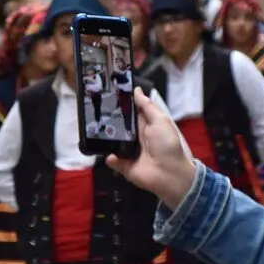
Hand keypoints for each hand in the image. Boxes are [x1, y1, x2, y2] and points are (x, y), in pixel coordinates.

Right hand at [106, 87, 196, 209]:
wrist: (169, 173)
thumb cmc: (167, 144)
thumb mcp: (160, 121)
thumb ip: (147, 106)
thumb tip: (136, 90)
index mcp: (145, 125)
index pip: (130, 112)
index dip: (120, 103)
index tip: (106, 92)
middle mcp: (135, 136)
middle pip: (119, 125)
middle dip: (108, 118)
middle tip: (94, 109)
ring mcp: (128, 151)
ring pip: (113, 141)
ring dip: (106, 137)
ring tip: (93, 129)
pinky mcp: (124, 165)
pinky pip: (113, 160)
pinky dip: (110, 158)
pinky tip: (110, 154)